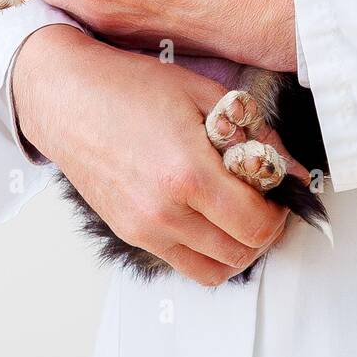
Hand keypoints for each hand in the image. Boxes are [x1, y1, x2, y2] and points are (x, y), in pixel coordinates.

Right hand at [12, 24, 290, 285]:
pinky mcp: (129, 233)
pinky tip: (208, 216)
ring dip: (238, 247)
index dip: (280, 211)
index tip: (278, 190)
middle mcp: (165, 211)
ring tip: (238, 211)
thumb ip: (255, 135)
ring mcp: (144, 229)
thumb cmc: (130, 87)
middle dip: (264, 229)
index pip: (258, 225)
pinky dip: (207, 251)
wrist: (66, 97)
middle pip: (241, 253)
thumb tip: (290, 169)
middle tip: (263, 199)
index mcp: (188, 174)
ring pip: (215, 269)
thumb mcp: (205, 94)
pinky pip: (183, 264)